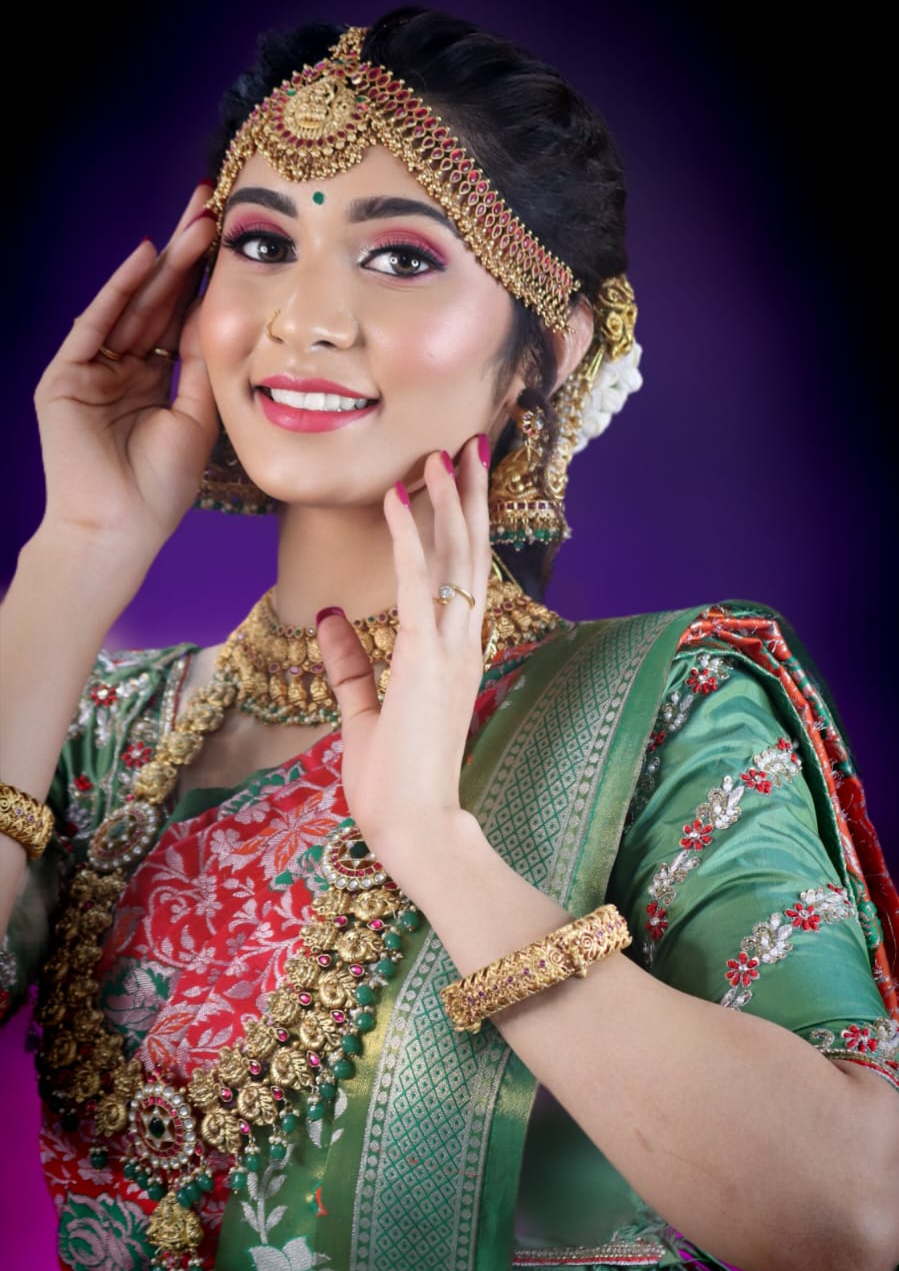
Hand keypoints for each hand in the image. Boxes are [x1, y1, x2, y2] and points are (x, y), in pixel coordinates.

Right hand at [33, 183, 219, 572]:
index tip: (234, 241)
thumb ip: (203, 366)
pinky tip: (148, 255)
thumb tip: (221, 310)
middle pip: (158, 302)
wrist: (119, 530)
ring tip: (195, 220)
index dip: (205, 282)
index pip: (182, 320)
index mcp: (156, 383)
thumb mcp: (197, 419)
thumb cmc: (161, 490)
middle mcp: (123, 370)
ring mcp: (92, 371)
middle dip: (186, 256)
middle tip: (213, 206)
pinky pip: (96, 323)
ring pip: (132, 306)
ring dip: (164, 263)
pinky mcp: (65, 377)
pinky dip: (120, 289)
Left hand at [315, 436, 491, 890]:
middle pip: (470, 553)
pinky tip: (398, 500)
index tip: (453, 476)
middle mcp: (462, 644)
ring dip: (447, 502)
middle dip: (468, 495)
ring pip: (456, 560)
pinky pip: (417, 588)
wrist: (414, 828)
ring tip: (442, 452)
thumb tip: (329, 620)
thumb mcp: (362, 712)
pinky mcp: (425, 663)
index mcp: (452, 654)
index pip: (459, 573)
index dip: (458, 521)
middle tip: (468, 442)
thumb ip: (350, 665)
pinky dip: (408, 539)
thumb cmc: (395, 782)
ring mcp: (451, 652)